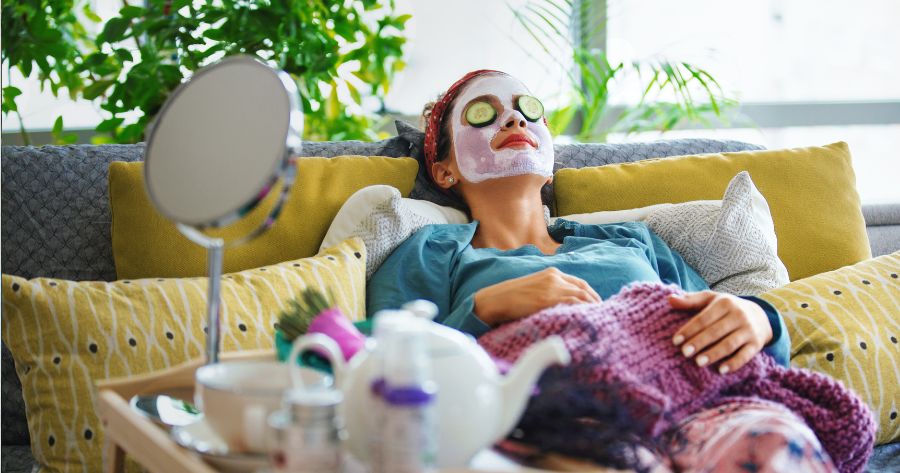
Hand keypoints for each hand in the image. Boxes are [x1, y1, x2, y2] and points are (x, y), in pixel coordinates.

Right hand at [474, 267, 601, 325]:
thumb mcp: (533, 289)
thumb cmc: (511, 299)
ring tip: (600, 319)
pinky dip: (584, 311)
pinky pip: (573, 304)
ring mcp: (552, 288)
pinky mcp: (548, 299)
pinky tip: (589, 319)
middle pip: (585, 289)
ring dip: (593, 308)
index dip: (591, 294)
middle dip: (596, 302)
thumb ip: (548, 292)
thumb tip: (562, 306)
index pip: (580, 283)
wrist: (494, 300)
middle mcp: (555, 277)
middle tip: (604, 315)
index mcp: (551, 273)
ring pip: (582, 297)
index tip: (597, 306)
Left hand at [669, 291, 771, 374]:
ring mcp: (749, 330)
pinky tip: (721, 370)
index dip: (689, 330)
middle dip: (699, 342)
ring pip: (729, 344)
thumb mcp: (710, 300)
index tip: (675, 341)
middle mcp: (739, 315)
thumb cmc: (726, 308)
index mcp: (725, 303)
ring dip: (714, 354)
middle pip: (716, 331)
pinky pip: (745, 356)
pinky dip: (733, 364)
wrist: (759, 316)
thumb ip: (690, 300)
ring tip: (698, 363)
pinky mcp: (756, 344)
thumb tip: (669, 299)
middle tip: (684, 353)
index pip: (703, 318)